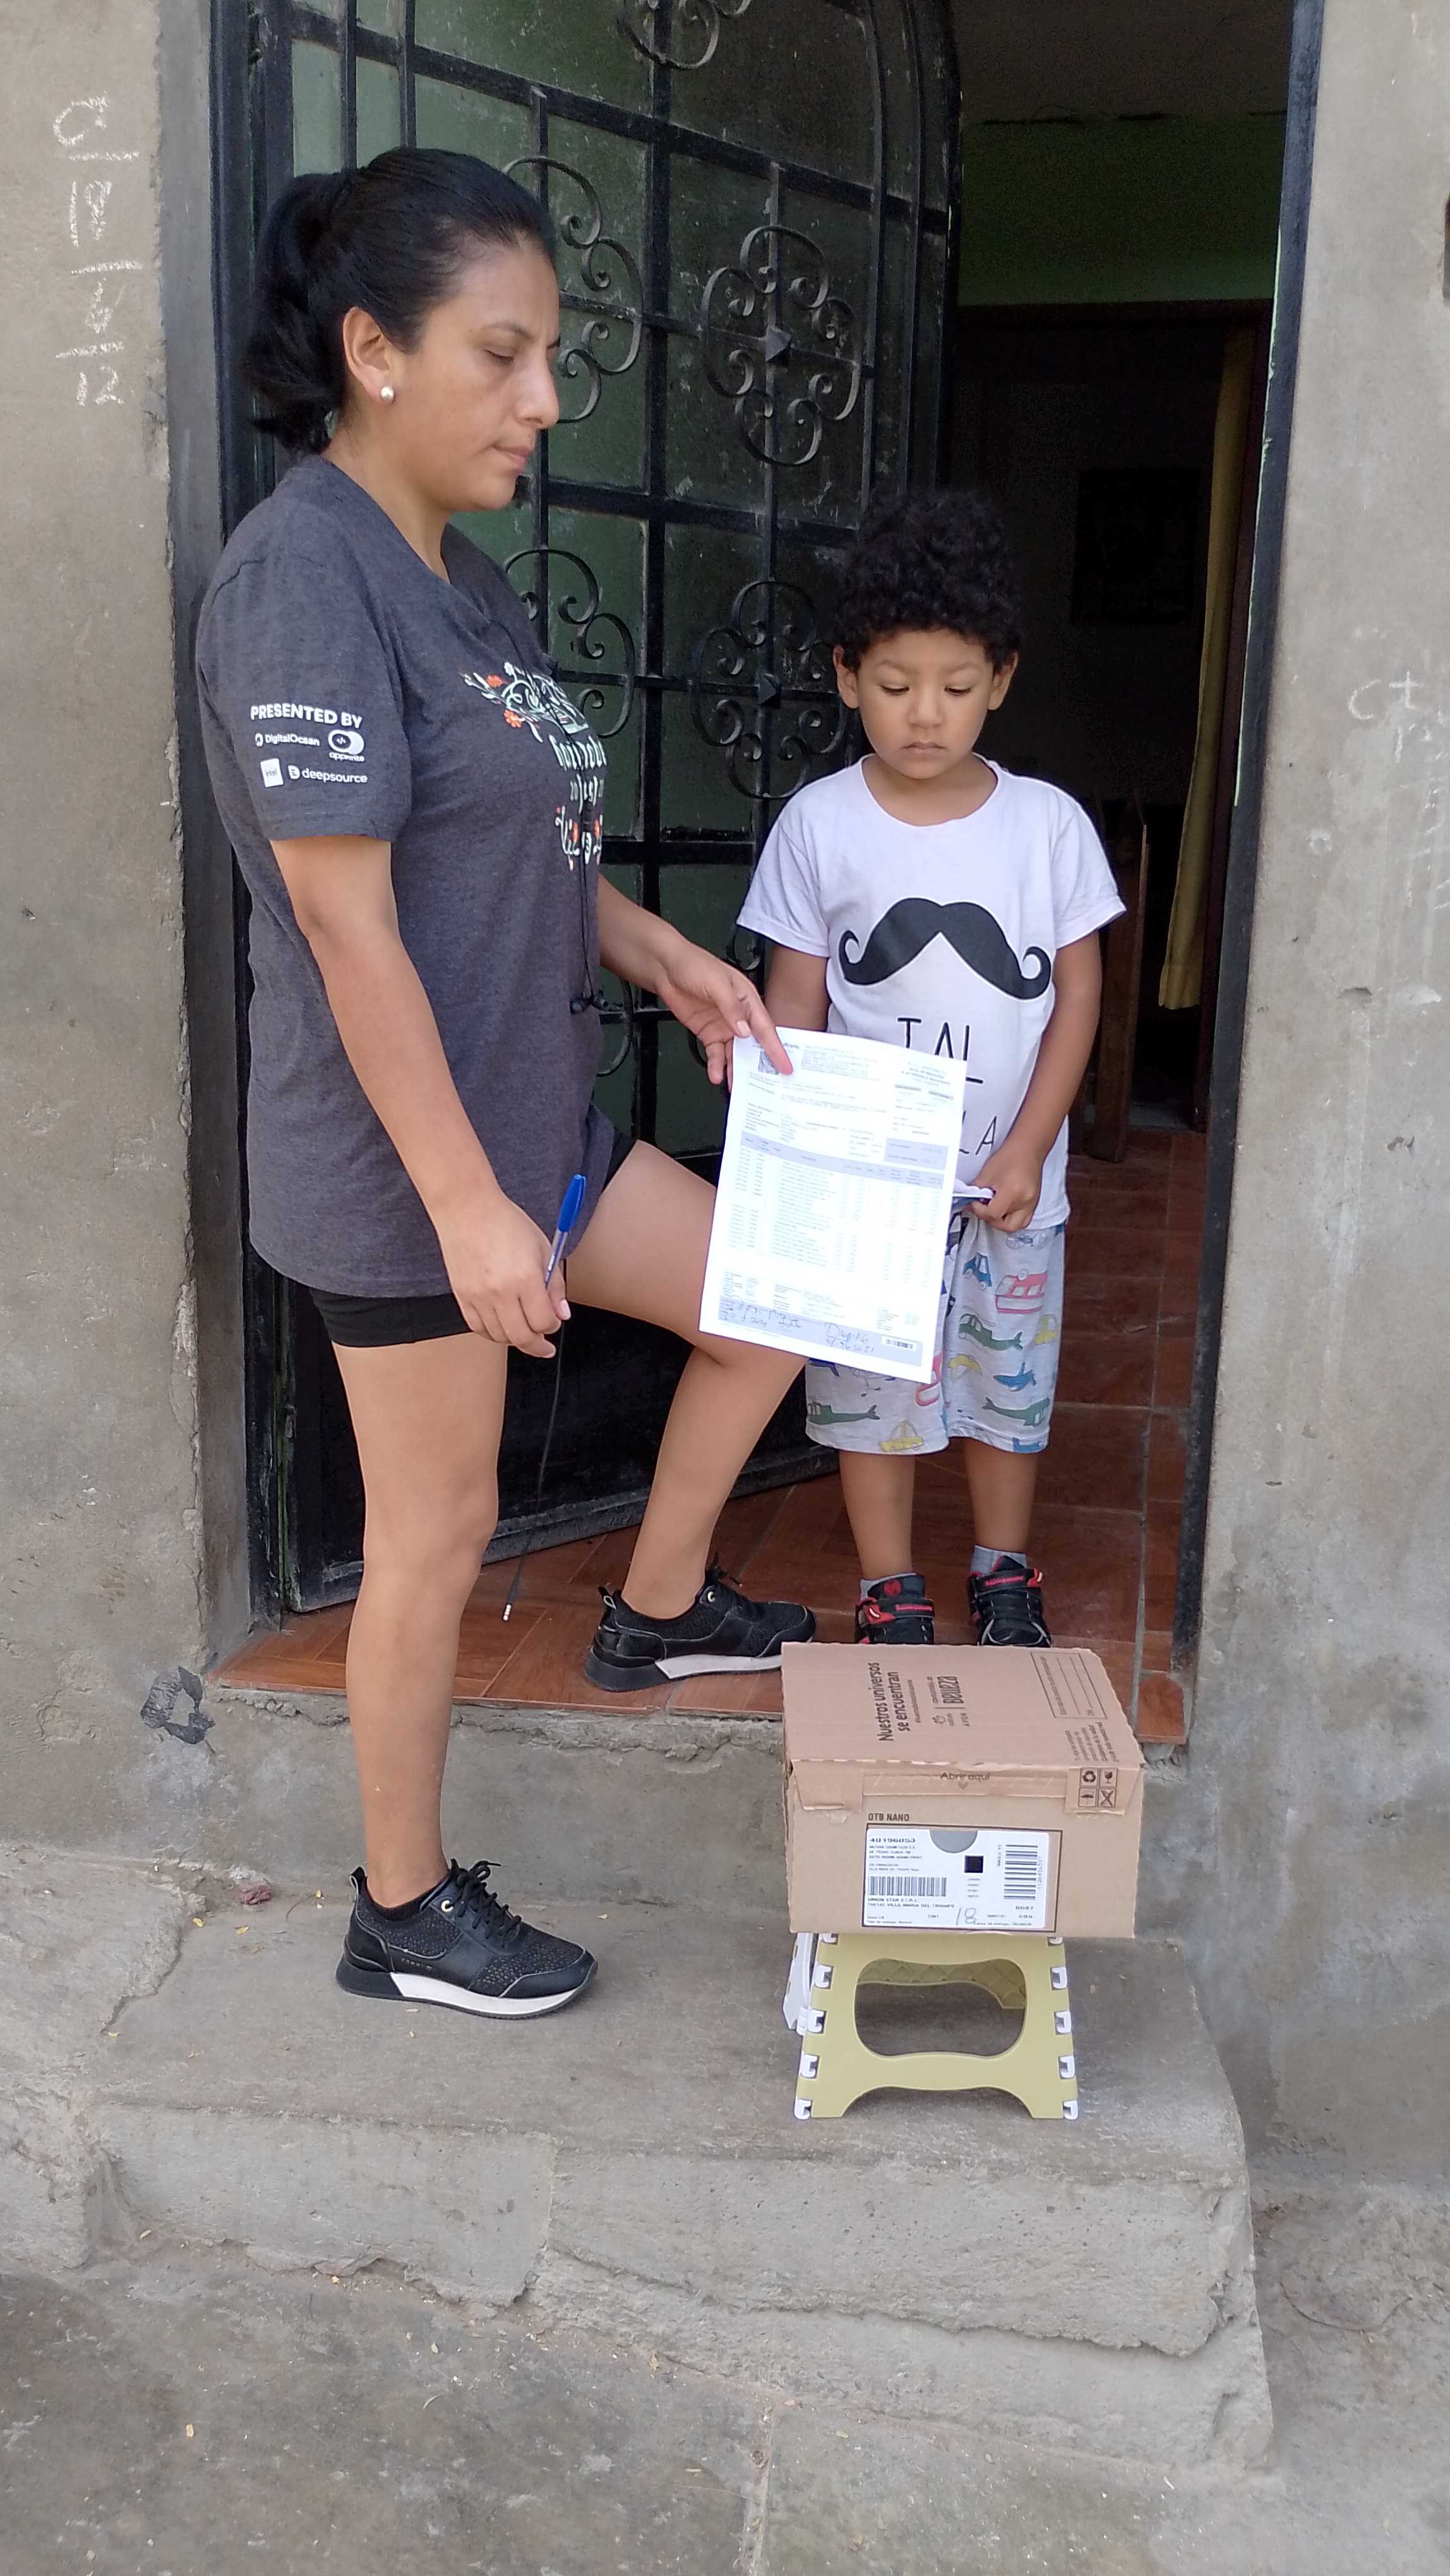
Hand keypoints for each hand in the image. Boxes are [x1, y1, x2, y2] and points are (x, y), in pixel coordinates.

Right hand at [434, 1189, 568, 1356]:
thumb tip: (562, 1313)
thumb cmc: (506, 1223)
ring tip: (524, 1333)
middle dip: (537, 1345)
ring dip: (515, 1339)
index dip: (552, 1325)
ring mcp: (478, 1297)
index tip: (554, 1321)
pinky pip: (478, 1328)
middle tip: (544, 1346)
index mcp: (525, 1279)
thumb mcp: (542, 1248)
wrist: (468, 1210)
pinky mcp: (462, 1297)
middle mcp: (500, 1292)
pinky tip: (502, 1328)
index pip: (543, 1322)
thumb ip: (554, 1285)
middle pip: (522, 1337)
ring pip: (500, 1336)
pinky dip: (493, 1333)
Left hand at [651, 937, 793, 1085]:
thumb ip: (731, 1008)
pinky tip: (716, 1074)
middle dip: (758, 1065)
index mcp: (747, 999)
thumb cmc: (693, 965)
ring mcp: (723, 1025)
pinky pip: (715, 1053)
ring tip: (737, 1086)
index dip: (776, 1048)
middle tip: (764, 1085)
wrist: (665, 968)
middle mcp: (738, 1015)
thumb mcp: (716, 983)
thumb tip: (743, 1030)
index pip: (765, 1028)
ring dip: (735, 1069)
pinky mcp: (708, 1033)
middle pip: (753, 1044)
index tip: (784, 1066)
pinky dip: (716, 1065)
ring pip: (734, 1053)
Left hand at [973, 1138, 1044, 1233]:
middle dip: (991, 1219)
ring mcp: (1032, 1203)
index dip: (980, 1210)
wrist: (1027, 1148)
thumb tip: (970, 1202)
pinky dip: (1012, 1218)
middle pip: (1006, 1225)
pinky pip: (1024, 1219)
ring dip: (1003, 1221)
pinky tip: (1004, 1208)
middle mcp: (1025, 1201)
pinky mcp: (1034, 1203)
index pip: (993, 1214)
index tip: (976, 1203)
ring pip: (1016, 1225)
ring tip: (995, 1209)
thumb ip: (977, 1191)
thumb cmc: (1010, 1156)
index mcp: (1013, 1192)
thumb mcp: (986, 1174)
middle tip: (983, 1209)